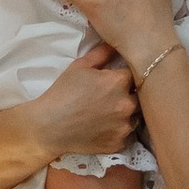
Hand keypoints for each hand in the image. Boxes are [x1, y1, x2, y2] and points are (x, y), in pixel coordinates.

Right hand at [25, 43, 137, 163]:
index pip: (136, 73)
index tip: (116, 79)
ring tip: (108, 113)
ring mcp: (124, 126)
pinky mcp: (119, 143)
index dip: (126, 75)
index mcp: (118, 82)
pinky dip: (119, 131)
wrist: (49, 126)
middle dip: (129, 94)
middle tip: (111, 97)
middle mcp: (127, 104)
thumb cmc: (62, 93)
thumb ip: (102, 53)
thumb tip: (116, 44)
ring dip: (127, 114)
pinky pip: (126, 135)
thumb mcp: (79, 66)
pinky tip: (104, 128)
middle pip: (140, 96)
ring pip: (136, 116)